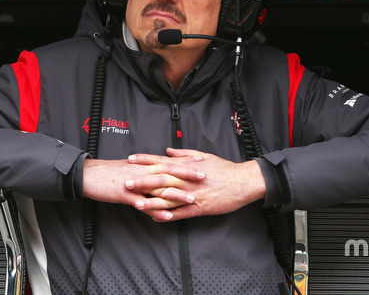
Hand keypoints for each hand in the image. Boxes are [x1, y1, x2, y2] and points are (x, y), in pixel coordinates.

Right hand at [81, 152, 206, 217]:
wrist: (88, 175)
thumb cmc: (108, 173)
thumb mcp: (129, 168)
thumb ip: (145, 170)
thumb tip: (157, 171)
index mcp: (143, 164)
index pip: (168, 161)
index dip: (185, 161)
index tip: (201, 161)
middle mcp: (141, 171)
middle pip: (168, 171)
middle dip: (187, 174)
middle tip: (204, 176)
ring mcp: (134, 183)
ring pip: (158, 188)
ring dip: (176, 194)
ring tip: (191, 199)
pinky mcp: (124, 194)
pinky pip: (142, 204)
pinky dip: (155, 210)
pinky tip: (166, 216)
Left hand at [127, 148, 266, 221]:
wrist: (243, 182)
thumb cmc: (224, 168)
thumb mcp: (204, 156)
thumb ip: (184, 154)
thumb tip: (167, 151)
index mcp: (187, 166)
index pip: (162, 161)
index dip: (146, 160)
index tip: (131, 159)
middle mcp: (187, 180)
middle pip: (161, 180)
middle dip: (143, 181)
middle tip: (126, 182)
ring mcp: (193, 195)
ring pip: (168, 198)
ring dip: (152, 200)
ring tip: (136, 202)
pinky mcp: (200, 208)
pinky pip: (180, 213)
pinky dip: (168, 216)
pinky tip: (155, 218)